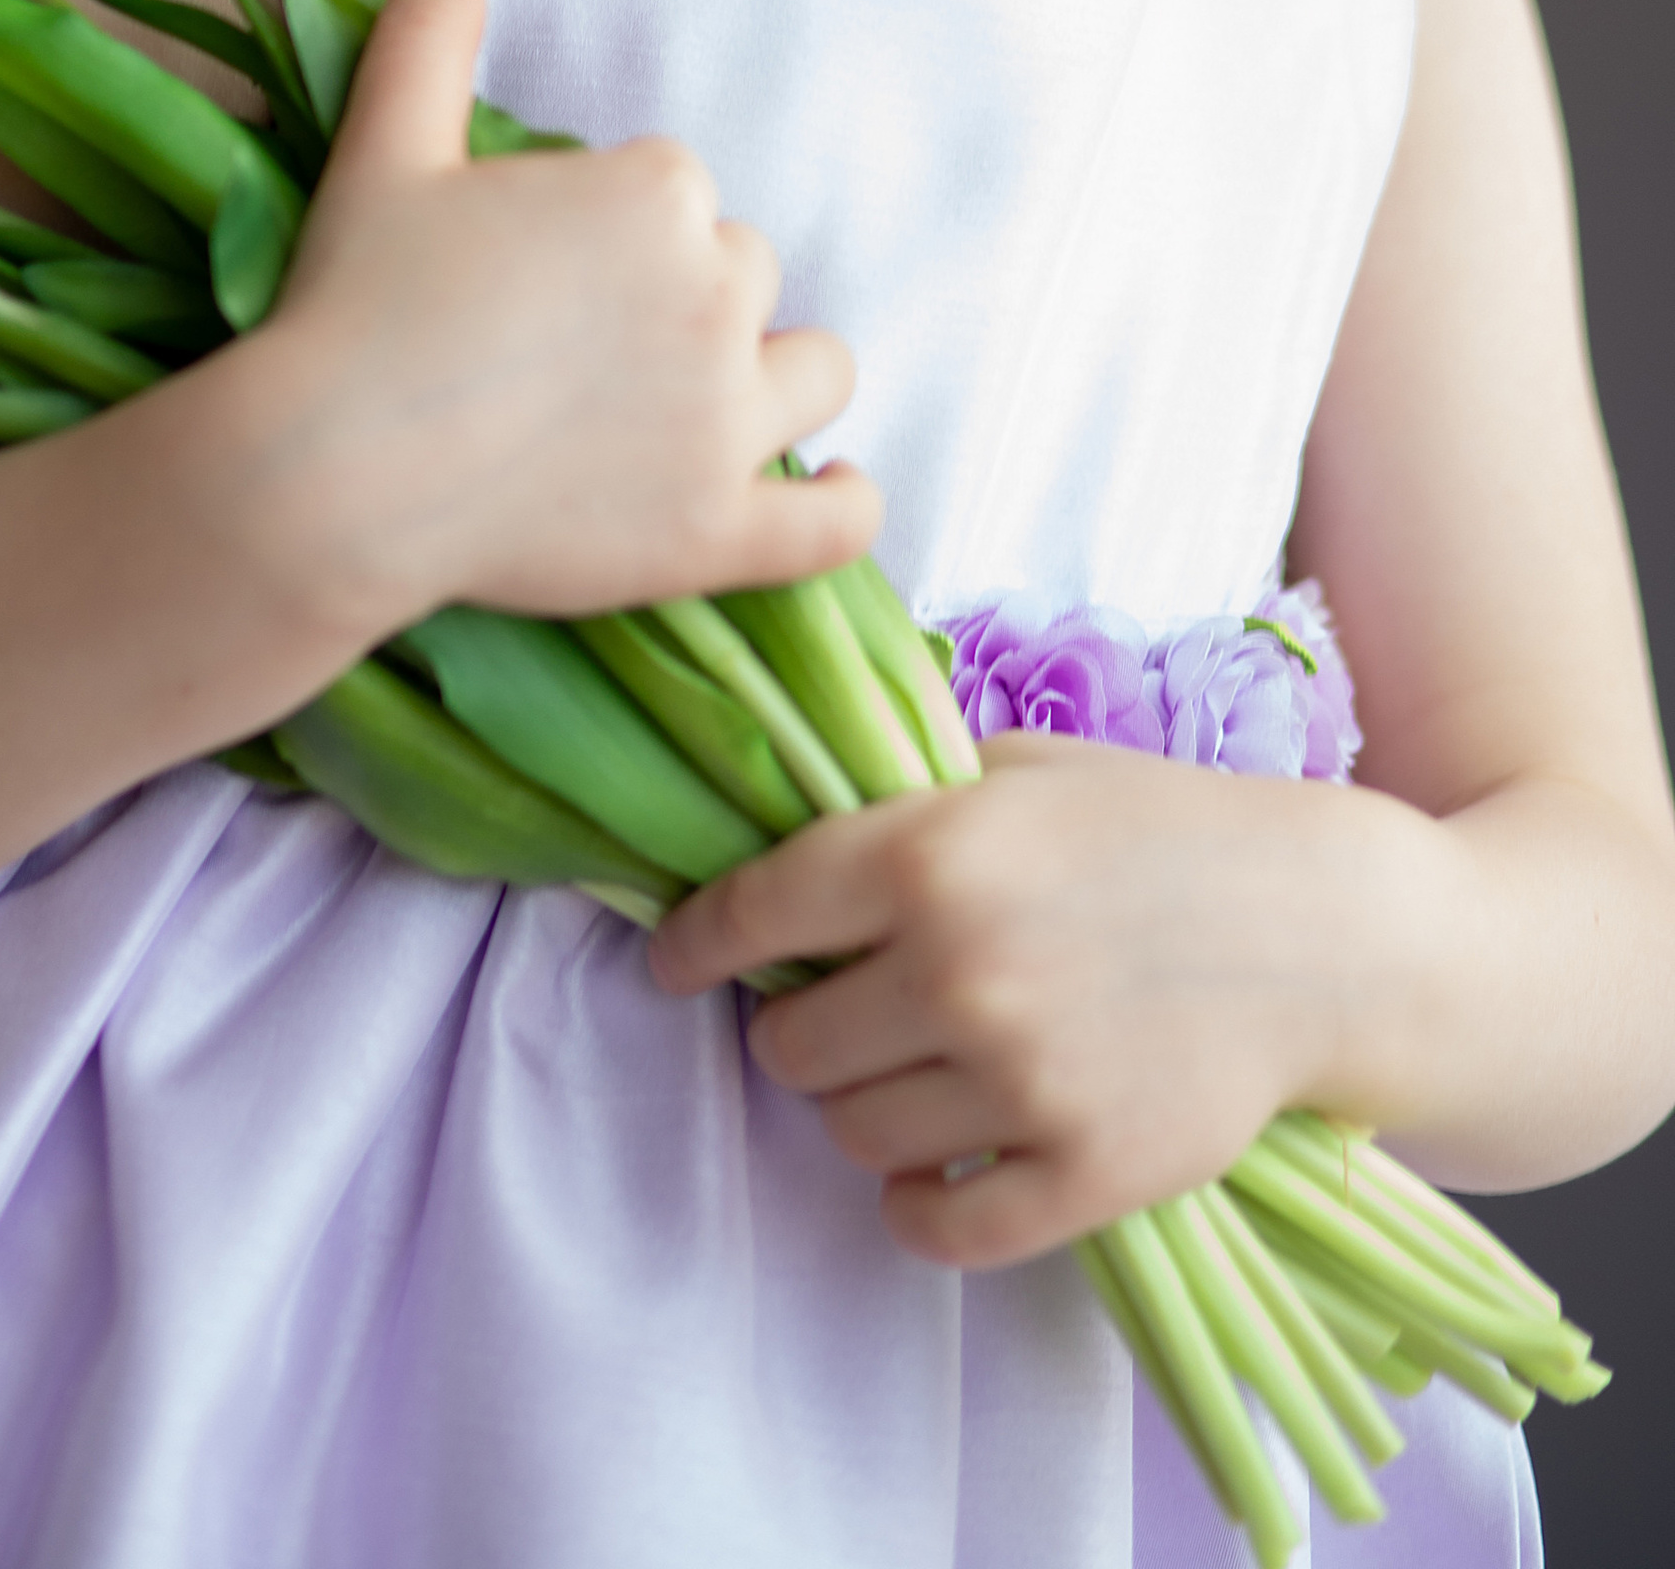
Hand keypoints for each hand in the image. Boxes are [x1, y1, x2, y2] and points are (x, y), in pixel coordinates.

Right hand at [250, 0, 876, 637]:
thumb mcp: (388, 147)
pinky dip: (847, 508)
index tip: (544, 269)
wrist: (335, 469)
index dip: (616, 229)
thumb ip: (429, 39)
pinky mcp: (717, 531)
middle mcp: (717, 292)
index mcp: (657, 192)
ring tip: (708, 398)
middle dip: (686, 296)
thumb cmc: (358, 300)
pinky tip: (843, 492)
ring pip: (814, 371)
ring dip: (775, 373)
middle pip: (745, 272)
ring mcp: (727, 420)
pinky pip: (831, 526)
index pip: (678, 190)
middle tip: (587, 343)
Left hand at [647, 735, 1351, 1265]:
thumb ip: (906, 788)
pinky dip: (915, 1203)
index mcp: (929, 854)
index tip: (671, 958)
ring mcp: (1018, 1085)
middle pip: (787, 1042)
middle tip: (842, 1008)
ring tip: (910, 1070)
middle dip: (798, 1024)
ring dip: (862, 1106)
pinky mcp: (1080, 1178)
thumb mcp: (1026, 768)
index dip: (693, 940)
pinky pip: (931, 1226)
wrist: (1323, 934)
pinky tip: (936, 1165)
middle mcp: (957, 971)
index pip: (751, 913)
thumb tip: (791, 802)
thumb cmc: (1164, 829)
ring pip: (849, 1133)